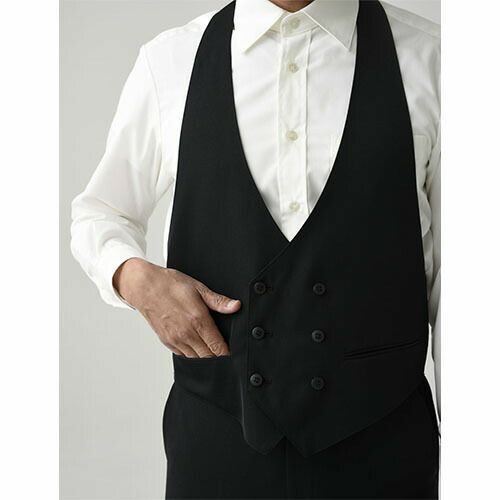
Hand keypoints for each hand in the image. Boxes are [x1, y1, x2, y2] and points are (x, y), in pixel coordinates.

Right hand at [113, 258, 240, 357]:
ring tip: (213, 351)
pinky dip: (192, 354)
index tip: (234, 353)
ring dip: (205, 357)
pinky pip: (184, 355)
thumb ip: (218, 301)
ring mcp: (175, 339)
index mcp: (197, 320)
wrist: (144, 287)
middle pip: (208, 358)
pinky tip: (197, 347)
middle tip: (225, 352)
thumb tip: (236, 306)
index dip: (228, 353)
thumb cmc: (170, 285)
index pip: (218, 347)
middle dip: (218, 357)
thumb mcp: (198, 288)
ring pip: (196, 359)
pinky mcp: (167, 342)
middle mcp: (186, 333)